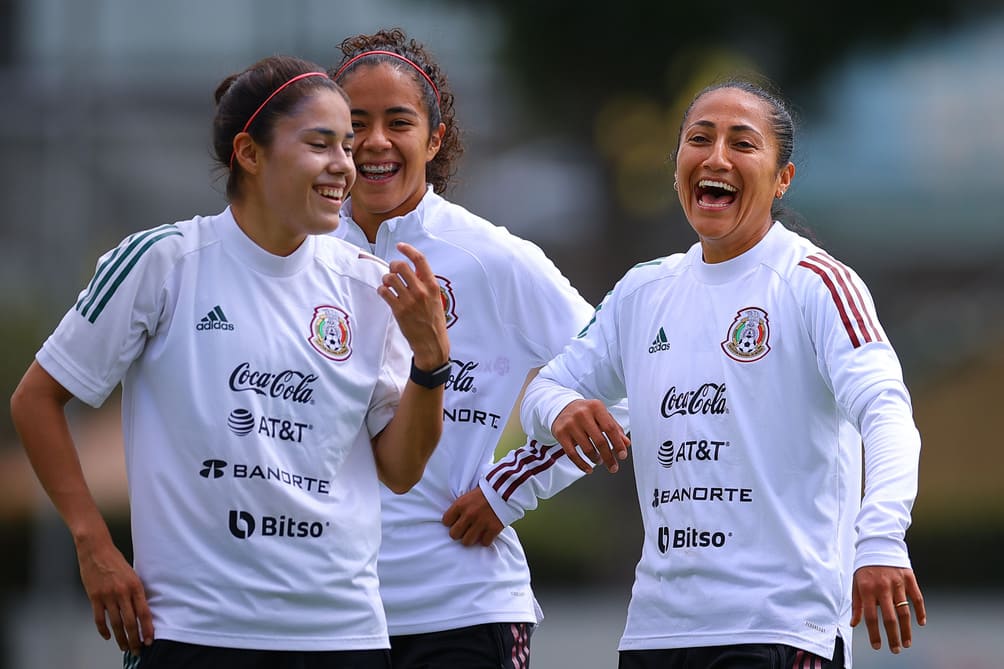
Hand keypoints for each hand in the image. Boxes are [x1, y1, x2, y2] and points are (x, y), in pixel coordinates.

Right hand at [76, 535, 152, 654]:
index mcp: (135, 586)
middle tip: (138, 650)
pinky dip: (104, 630)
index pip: (144, 612)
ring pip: (116, 623)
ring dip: (121, 638)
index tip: (150, 639)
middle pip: (130, 622)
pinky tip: (108, 636)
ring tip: (125, 647)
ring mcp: (108, 596)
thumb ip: (135, 591)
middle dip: (135, 639)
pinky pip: (100, 618)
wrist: (96, 549)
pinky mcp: (94, 597)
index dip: (147, 628)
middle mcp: (123, 592)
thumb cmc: (115, 561)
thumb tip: (140, 609)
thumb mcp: (132, 574)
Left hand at [378, 242, 448, 369]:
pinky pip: (384, 292)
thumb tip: (411, 271)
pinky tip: (385, 294)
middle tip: (392, 270)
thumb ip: (425, 284)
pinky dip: (382, 290)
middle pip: (401, 266)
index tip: (400, 246)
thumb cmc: (434, 321)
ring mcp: (409, 301)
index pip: (420, 260)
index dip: (408, 250)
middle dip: (393, 265)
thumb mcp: (435, 299)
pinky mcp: (399, 310)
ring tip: (388, 284)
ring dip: (386, 279)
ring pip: (390, 278)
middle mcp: (421, 291)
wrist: (432, 343)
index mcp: (432, 286)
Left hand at [442, 487, 503, 546]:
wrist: (506, 490)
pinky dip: (486, 539)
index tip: (456, 522)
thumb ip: (460, 507)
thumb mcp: (468, 495)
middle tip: (464, 530)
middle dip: (459, 533)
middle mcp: (469, 515)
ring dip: (471, 538)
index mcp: (460, 504)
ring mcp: (481, 522)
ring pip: (467, 542)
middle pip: (454, 535)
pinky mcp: (493, 528)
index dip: (450, 523)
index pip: (446, 521)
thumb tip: (453, 521)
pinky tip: (487, 533)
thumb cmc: (485, 491)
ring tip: (475, 534)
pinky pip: (484, 542)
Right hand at [552, 399, 629, 473]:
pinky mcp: (560, 434)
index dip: (618, 444)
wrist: (561, 407)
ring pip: (587, 449)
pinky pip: (572, 454)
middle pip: (599, 441)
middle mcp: (582, 414)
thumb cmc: (586, 412)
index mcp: (596, 407)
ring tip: (599, 461)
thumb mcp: (602, 415)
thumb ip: (615, 428)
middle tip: (613, 467)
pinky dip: (582, 464)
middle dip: (609, 457)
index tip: (622, 455)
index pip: (610, 428)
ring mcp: (570, 424)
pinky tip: (588, 469)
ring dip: (596, 459)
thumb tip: (626, 444)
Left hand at [851, 565, 925, 653]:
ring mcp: (898, 583)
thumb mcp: (856, 583)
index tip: (877, 646)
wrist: (878, 544)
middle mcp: (883, 587)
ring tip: (907, 642)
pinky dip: (920, 611)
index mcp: (867, 589)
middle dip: (893, 637)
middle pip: (890, 618)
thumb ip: (856, 604)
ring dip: (907, 630)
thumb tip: (854, 624)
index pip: (871, 617)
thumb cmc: (865, 567)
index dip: (874, 634)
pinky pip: (917, 598)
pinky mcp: (909, 578)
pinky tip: (921, 623)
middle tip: (895, 649)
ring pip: (904, 612)